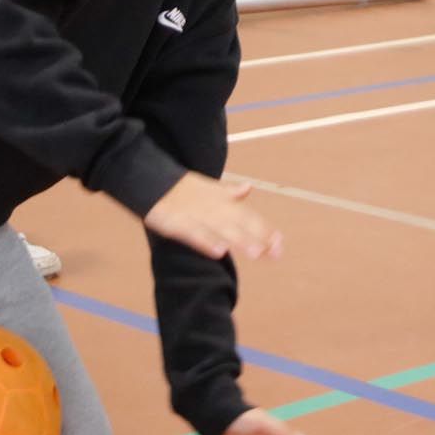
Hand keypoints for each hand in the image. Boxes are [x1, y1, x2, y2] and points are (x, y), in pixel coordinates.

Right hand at [143, 173, 282, 260]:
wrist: (154, 182)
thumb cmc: (184, 190)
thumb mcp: (209, 189)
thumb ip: (230, 192)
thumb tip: (248, 188)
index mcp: (222, 201)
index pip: (248, 216)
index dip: (264, 230)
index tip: (280, 244)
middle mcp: (215, 208)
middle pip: (240, 224)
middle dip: (259, 237)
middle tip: (275, 252)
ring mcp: (197, 216)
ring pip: (222, 229)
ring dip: (239, 240)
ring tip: (256, 252)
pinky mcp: (179, 223)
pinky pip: (195, 234)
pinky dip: (207, 242)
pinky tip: (219, 252)